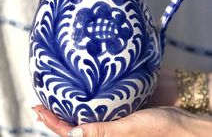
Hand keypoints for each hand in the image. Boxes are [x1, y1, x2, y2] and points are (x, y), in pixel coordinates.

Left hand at [33, 105, 211, 136]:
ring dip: (69, 103)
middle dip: (56, 112)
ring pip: (83, 111)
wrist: (179, 115)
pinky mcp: (117, 105)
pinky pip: (96, 101)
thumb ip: (103, 132)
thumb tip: (72, 134)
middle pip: (73, 122)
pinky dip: (85, 95)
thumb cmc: (157, 127)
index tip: (38, 109)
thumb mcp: (129, 130)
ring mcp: (110, 115)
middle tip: (41, 100)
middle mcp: (103, 127)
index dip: (53, 122)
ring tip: (55, 92)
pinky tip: (81, 86)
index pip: (70, 133)